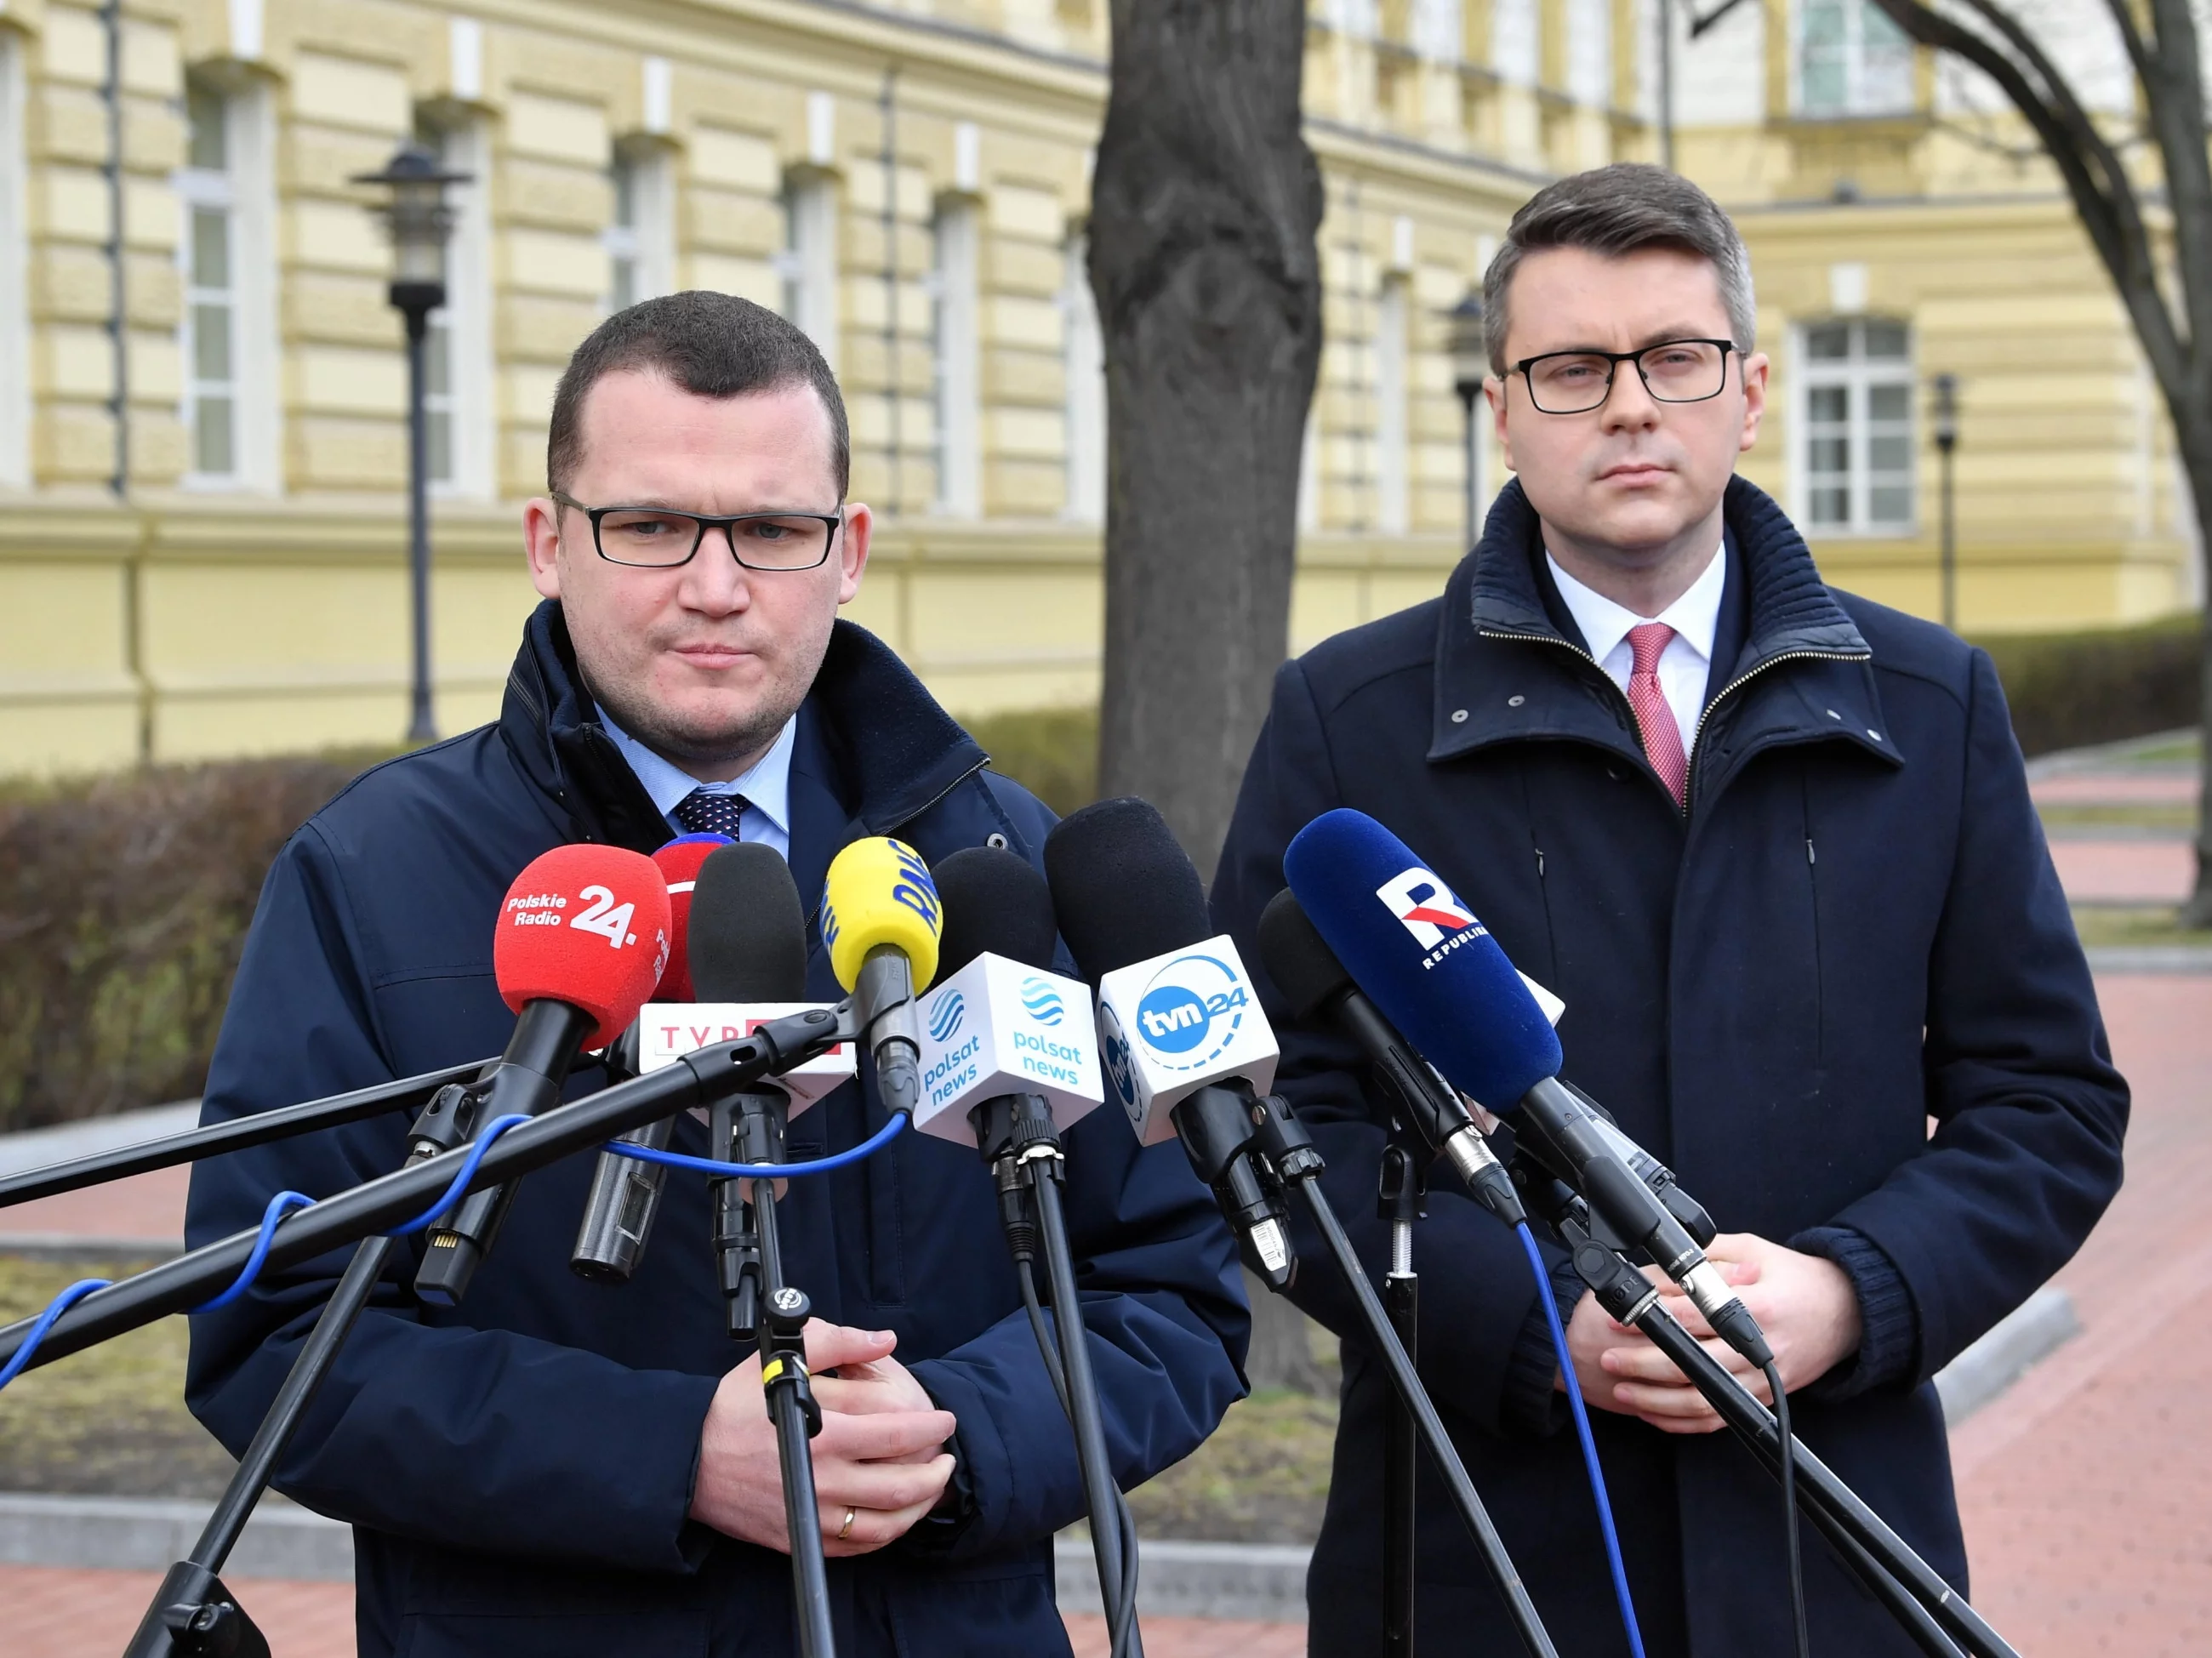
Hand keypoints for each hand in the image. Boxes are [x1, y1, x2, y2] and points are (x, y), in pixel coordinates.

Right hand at [689, 1321, 957, 1556]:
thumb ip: (837, 1343)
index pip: (898, 1432)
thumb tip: (885, 1339)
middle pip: (903, 1485)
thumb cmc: (735, 1409)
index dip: (931, 1426)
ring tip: (932, 1487)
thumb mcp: (782, 1360)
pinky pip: (857, 1547)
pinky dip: (887, 1534)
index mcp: (825, 1433)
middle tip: (947, 1455)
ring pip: (887, 1523)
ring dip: (920, 1506)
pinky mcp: (802, 1540)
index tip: (945, 1419)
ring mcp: (814, 1515)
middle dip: (936, 1471)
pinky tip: (897, 1517)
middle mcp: (824, 1479)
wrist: (690, 1461)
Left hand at [1563, 1233, 1863, 1433]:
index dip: (1655, 1316)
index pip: (1697, 1316)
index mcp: (1759, 1306)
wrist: (1846, 1311)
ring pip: (1703, 1400)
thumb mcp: (1753, 1250)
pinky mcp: (1763, 1398)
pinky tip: (1654, 1412)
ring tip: (1622, 1387)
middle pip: (1695, 1364)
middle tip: (1609, 1356)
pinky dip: (1682, 1421)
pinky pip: (1718, 1419)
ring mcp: (1763, 1379)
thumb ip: (1708, 1254)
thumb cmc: (1795, 1278)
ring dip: (1657, 1399)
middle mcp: (1760, 1348)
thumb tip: (1660, 1259)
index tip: (1621, 1316)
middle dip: (1645, 1364)